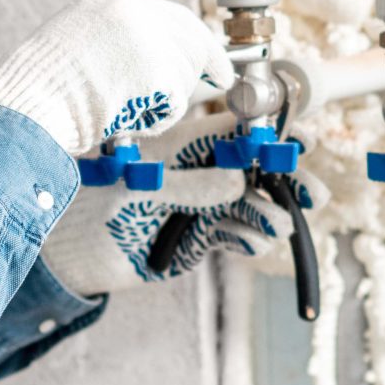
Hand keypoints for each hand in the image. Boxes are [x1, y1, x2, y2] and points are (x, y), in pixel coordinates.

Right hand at [0, 0, 233, 156]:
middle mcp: (132, 10)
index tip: (214, 60)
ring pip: (184, 73)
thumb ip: (122, 45)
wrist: (26, 110)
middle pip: (190, 38)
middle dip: (204, 64)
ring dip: (167, 99)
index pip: (171, 15)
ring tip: (123, 108)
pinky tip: (123, 118)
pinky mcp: (157, 71)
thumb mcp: (80, 45)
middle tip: (219, 81)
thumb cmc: (41, 91)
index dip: (196, 40)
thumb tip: (167, 65)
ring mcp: (147, 39)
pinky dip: (157, 119)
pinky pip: (175, 103)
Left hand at [38, 114, 301, 296]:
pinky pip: (231, 235)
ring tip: (279, 226)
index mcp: (182, 146)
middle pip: (252, 169)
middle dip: (285, 179)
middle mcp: (197, 173)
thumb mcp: (140, 192)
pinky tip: (252, 244)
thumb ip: (188, 188)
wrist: (70, 253)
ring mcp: (200, 206)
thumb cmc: (92, 205)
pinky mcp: (199, 238)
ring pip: (247, 205)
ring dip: (268, 213)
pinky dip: (246, 239)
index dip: (270, 135)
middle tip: (314, 194)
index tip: (302, 141)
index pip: (234, 132)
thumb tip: (237, 183)